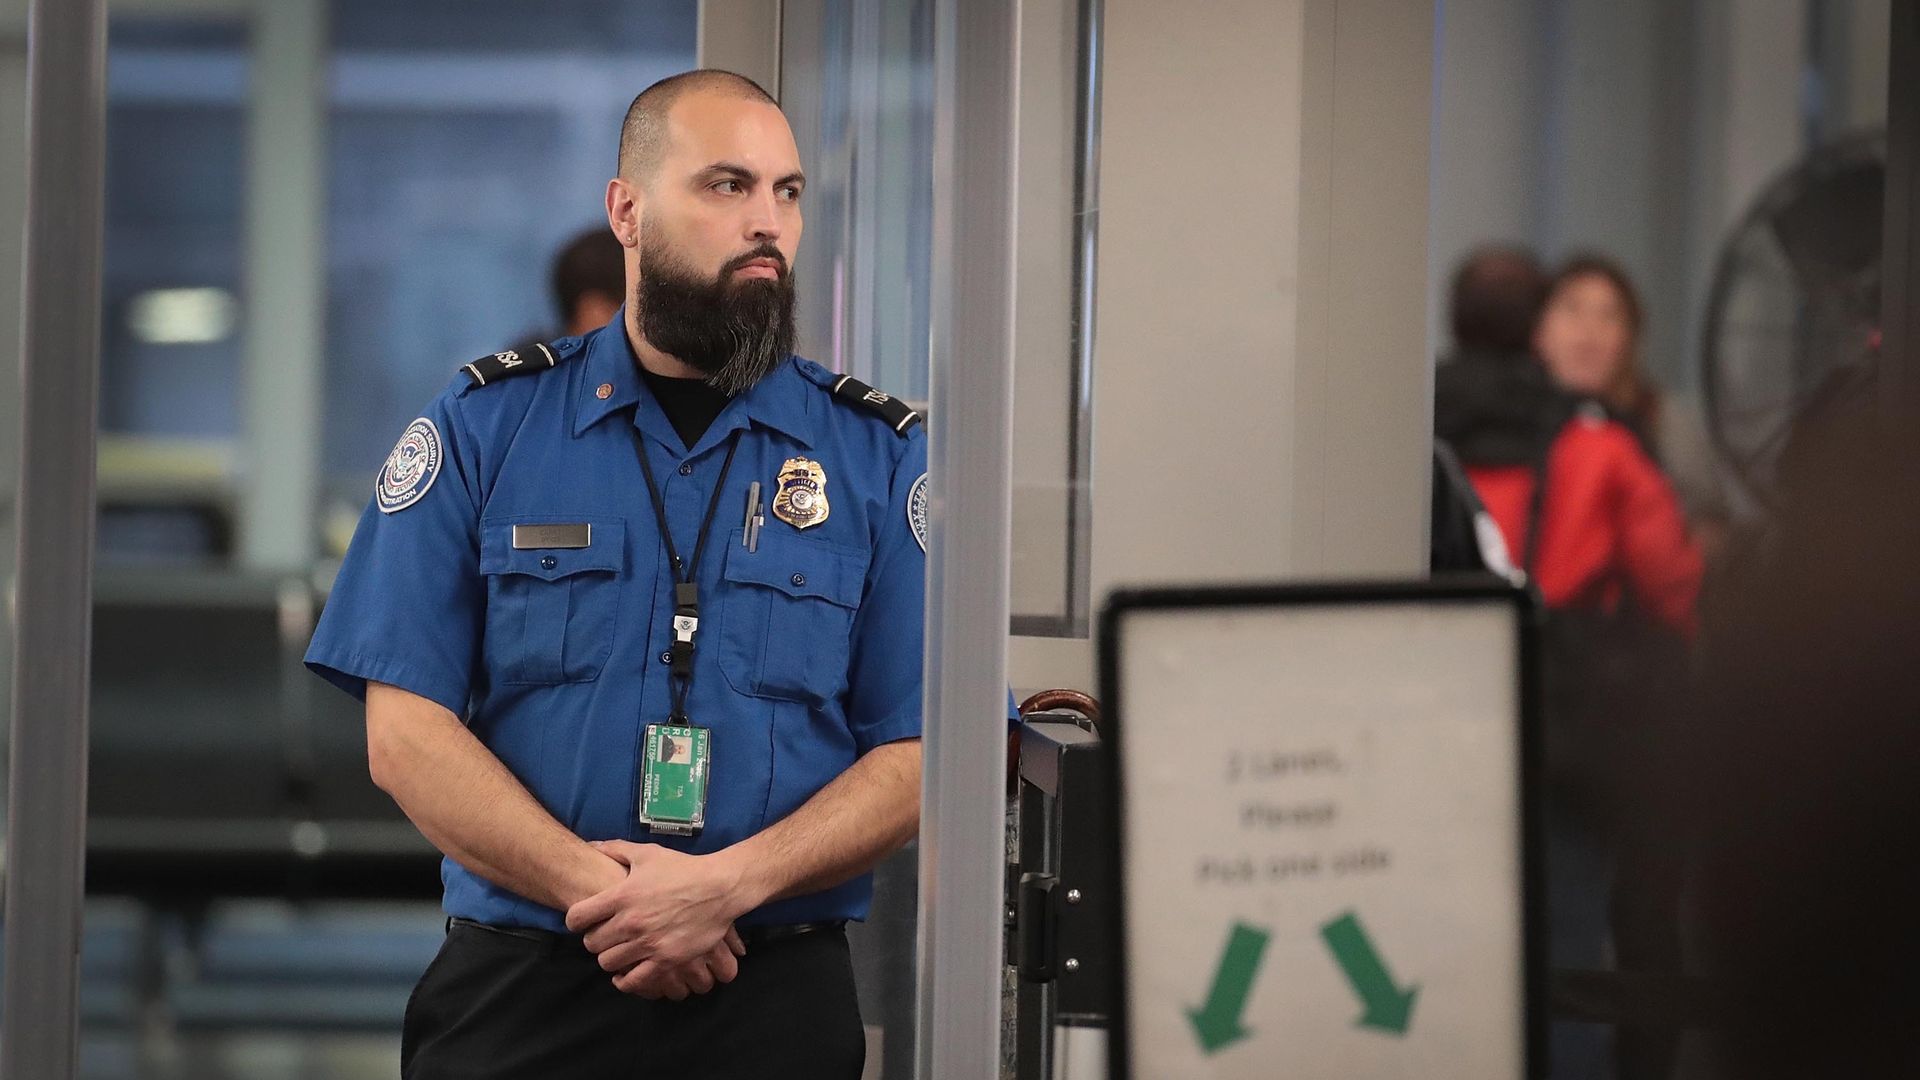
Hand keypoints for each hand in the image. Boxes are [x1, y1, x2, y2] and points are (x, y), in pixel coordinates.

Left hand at [565, 841, 752, 987]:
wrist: (719, 888)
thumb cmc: (682, 869)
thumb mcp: (647, 853)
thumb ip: (615, 849)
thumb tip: (592, 846)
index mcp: (621, 895)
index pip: (577, 918)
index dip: (576, 920)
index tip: (584, 920)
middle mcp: (630, 922)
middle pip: (591, 944)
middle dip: (594, 939)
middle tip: (605, 935)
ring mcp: (648, 944)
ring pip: (608, 963)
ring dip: (610, 958)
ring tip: (618, 951)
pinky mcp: (666, 960)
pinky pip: (634, 981)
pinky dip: (625, 980)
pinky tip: (626, 974)